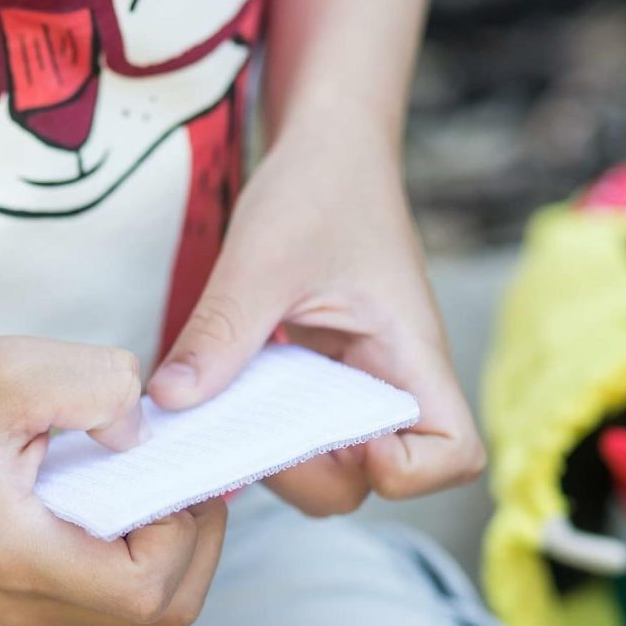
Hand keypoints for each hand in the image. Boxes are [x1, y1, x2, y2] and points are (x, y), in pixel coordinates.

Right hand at [0, 338, 225, 625]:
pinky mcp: (26, 587)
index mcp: (22, 562)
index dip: (184, 530)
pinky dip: (140, 542)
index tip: (168, 469)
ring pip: (143, 602)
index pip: (149, 589)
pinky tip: (123, 489)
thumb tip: (145, 431)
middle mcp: (28, 603)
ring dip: (170, 540)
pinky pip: (112, 584)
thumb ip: (99, 387)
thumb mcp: (9, 370)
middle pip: (161, 607)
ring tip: (152, 476)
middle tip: (179, 473)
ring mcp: (26, 603)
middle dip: (194, 538)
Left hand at [148, 113, 484, 515]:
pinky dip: (271, 431)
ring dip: (288, 459)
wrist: (329, 145)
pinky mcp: (333, 376)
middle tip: (258, 431)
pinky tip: (231, 397)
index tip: (346, 436)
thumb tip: (169, 402)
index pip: (457, 452)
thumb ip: (221, 332)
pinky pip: (310, 430)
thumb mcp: (263, 258)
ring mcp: (365, 381)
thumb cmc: (320, 186)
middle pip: (385, 479)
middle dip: (318, 476)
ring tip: (236, 414)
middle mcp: (397, 379)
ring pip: (341, 464)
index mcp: (412, 353)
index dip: (408, 469)